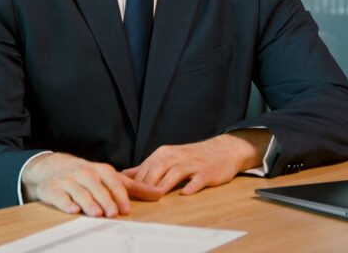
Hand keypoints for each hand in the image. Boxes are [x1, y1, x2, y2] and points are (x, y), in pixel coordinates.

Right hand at [21, 153, 164, 216]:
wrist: (50, 167)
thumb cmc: (85, 175)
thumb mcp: (108, 177)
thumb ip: (134, 187)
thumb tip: (159, 193)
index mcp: (99, 170)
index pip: (112, 180)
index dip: (119, 194)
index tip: (126, 209)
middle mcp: (84, 173)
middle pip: (96, 186)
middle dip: (105, 199)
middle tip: (113, 213)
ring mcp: (67, 180)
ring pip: (78, 191)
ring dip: (87, 202)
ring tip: (96, 214)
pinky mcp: (52, 189)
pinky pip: (59, 195)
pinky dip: (65, 202)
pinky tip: (72, 209)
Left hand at [123, 131, 269, 195]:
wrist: (223, 150)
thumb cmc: (192, 158)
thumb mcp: (168, 158)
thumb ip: (147, 167)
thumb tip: (125, 175)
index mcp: (165, 153)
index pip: (146, 167)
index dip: (135, 180)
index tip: (126, 194)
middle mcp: (177, 156)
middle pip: (158, 168)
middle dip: (147, 182)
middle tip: (137, 198)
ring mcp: (193, 164)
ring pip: (176, 172)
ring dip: (165, 183)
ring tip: (156, 195)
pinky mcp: (207, 172)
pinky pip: (198, 179)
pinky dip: (192, 186)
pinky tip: (185, 194)